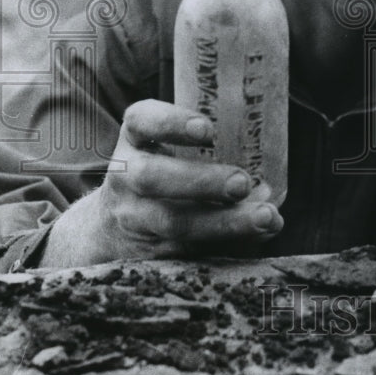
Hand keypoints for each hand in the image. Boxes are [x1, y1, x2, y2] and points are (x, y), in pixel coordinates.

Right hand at [40, 99, 282, 267]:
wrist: (110, 227)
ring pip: (172, 222)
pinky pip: (185, 253)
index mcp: (135, 139)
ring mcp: (131, 216)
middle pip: (152, 177)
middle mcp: (126, 176)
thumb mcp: (169, 151)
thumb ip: (216, 156)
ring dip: (224, 222)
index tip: (208, 129)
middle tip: (242, 183)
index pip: (142, 121)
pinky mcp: (143, 252)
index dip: (171, 123)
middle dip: (201, 180)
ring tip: (264, 217)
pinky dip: (226, 245)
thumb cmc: (162, 176)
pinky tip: (255, 239)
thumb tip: (265, 190)